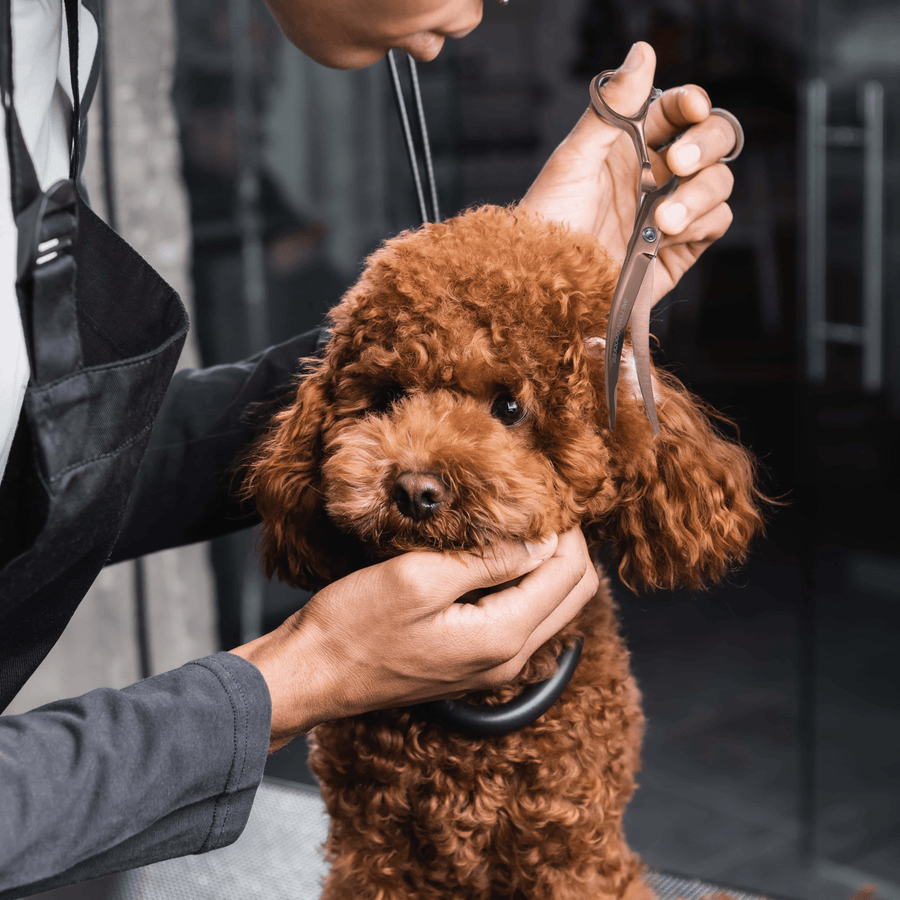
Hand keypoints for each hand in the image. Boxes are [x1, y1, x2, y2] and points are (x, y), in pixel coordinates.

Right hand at [230, 527, 597, 751]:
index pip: (568, 574)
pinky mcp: (473, 662)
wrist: (313, 674)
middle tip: (541, 506)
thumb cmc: (352, 628)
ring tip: (520, 524)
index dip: (566, 528)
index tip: (546, 493)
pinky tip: (496, 557)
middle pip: (573, 594)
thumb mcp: (417, 578)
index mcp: (502, 637)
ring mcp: (492, 665)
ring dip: (547, 564)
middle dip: (566, 546)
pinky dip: (524, 584)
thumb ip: (487, 561)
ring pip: (552, 607)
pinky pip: (523, 618)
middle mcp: (508, 659)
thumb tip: (541, 541)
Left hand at [520, 41, 740, 304]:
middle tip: (676, 164)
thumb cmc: (547, 225)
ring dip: (698, 195)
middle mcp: (655, 177)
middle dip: (704, 145)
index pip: (676, 112)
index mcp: (630, 148)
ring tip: (662, 219)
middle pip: (712, 141)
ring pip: (718, 183)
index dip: (690, 103)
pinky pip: (716, 224)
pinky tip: (665, 236)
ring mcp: (670, 213)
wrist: (544, 287)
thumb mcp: (572, 160)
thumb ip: (610, 109)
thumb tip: (642, 54)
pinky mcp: (679, 251)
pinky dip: (699, 225)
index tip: (690, 107)